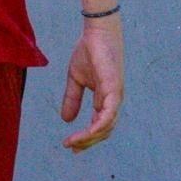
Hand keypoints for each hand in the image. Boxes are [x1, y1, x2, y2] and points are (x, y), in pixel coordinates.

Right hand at [61, 15, 123, 151]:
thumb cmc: (89, 51)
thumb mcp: (75, 79)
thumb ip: (72, 98)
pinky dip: (99, 126)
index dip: (86, 138)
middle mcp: (113, 101)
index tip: (71, 146)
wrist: (96, 32)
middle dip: (87, 142)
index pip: (99, 126)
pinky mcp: (114, 89)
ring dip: (89, 137)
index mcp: (105, 100)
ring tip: (73, 141)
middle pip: (103, 131)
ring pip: (106, 126)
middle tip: (71, 148)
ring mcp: (115, 96)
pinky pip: (109, 113)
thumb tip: (66, 120)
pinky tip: (87, 133)